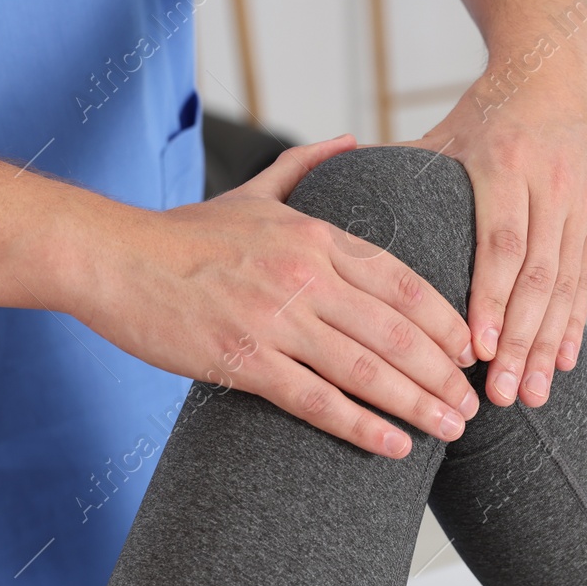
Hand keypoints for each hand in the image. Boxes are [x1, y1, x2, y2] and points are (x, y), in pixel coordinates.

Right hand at [68, 135, 478, 457]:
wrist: (110, 258)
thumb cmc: (183, 234)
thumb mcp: (254, 191)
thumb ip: (306, 166)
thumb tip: (350, 138)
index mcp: (314, 236)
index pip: (402, 281)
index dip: (445, 320)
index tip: (473, 350)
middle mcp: (305, 275)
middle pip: (397, 330)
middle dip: (445, 373)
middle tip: (476, 405)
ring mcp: (275, 319)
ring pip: (367, 369)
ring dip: (419, 404)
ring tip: (453, 429)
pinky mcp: (243, 360)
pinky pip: (317, 401)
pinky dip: (362, 426)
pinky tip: (396, 447)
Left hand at [406, 35, 586, 407]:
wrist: (561, 68)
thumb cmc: (490, 108)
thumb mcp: (444, 133)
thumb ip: (397, 169)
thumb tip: (330, 198)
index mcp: (505, 164)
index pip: (500, 245)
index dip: (489, 301)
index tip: (473, 351)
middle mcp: (549, 186)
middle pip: (535, 278)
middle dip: (517, 342)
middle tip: (497, 395)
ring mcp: (580, 203)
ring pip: (564, 287)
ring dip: (545, 346)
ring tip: (528, 397)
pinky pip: (586, 281)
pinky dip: (573, 325)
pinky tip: (560, 365)